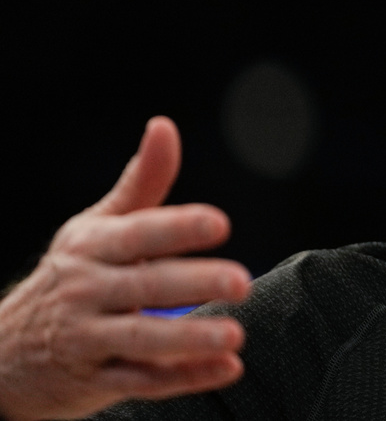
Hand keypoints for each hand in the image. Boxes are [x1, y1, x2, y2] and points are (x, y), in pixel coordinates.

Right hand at [0, 117, 250, 420]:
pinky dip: (186, 378)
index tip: (220, 222)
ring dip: (190, 339)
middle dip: (194, 283)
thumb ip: (143, 182)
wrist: (4, 350)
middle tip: (241, 281)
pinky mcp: (97, 380)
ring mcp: (89, 339)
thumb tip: (165, 126)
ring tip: (234, 334)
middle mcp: (87, 291)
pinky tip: (227, 368)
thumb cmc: (74, 274)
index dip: (178, 227)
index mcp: (92, 247)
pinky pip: (144, 381)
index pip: (138, 233)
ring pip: (142, 340)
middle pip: (145, 287)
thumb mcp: (97, 227)